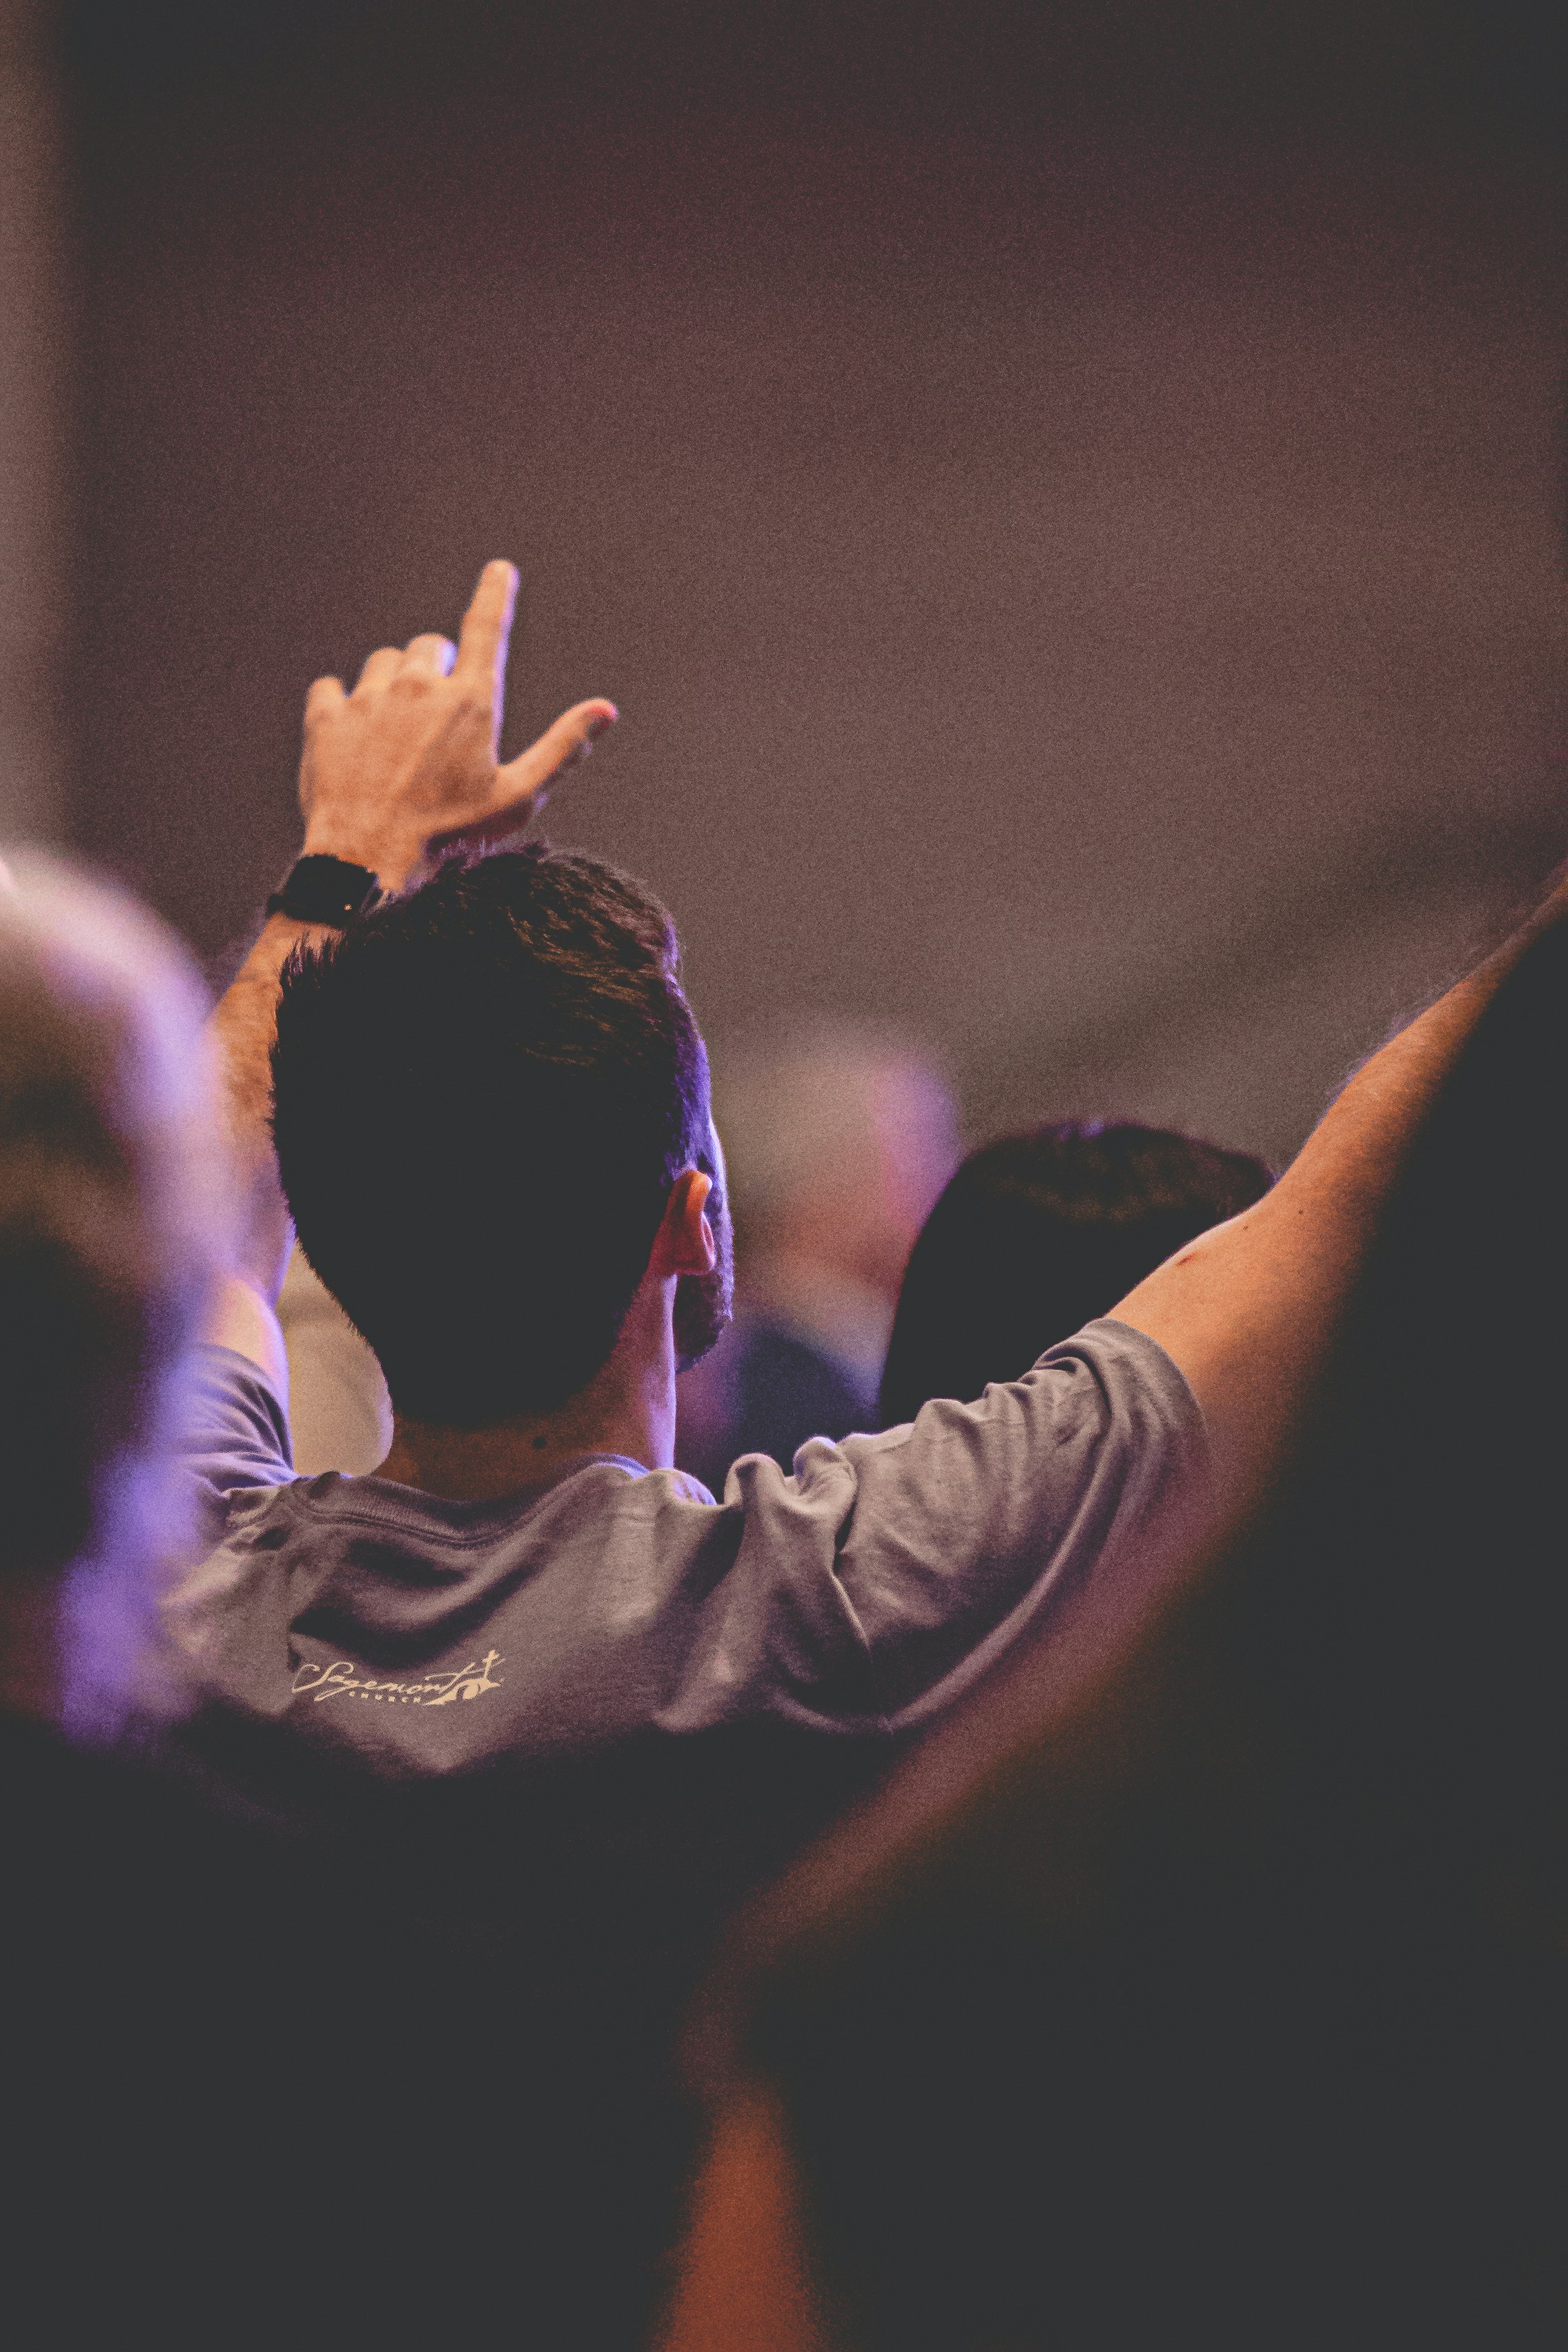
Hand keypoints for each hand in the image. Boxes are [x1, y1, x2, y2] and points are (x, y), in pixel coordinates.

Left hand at [297, 560, 616, 891]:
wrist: (369, 861)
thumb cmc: (450, 835)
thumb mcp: (517, 797)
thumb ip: (562, 747)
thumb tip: (606, 710)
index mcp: (471, 702)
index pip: (487, 628)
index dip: (495, 595)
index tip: (499, 570)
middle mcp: (419, 687)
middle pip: (430, 645)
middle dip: (437, 668)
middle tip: (436, 718)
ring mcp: (369, 698)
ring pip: (383, 663)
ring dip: (392, 685)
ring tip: (395, 735)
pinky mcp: (326, 717)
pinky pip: (331, 687)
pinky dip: (342, 705)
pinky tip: (352, 738)